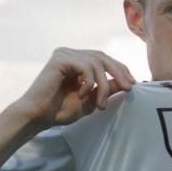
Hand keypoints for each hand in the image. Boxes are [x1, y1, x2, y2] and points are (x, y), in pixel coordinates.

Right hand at [18, 47, 134, 127]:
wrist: (39, 117)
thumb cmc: (60, 111)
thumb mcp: (90, 100)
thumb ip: (106, 90)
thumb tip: (126, 82)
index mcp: (76, 61)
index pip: (104, 59)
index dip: (120, 69)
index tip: (132, 83)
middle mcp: (70, 53)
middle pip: (103, 57)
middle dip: (119, 72)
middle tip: (129, 88)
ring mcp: (64, 54)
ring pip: (96, 63)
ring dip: (103, 85)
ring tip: (100, 104)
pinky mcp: (59, 58)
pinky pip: (85, 66)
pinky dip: (89, 82)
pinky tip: (82, 95)